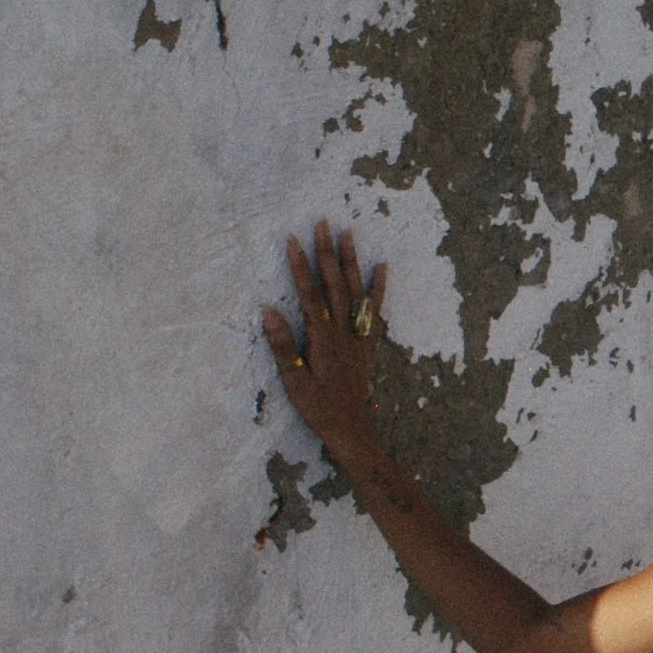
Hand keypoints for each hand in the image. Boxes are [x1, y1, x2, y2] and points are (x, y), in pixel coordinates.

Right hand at [264, 219, 388, 462]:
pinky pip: (374, 311)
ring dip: (351, 262)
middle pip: (335, 285)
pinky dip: (378, 289)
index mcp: (323, 339)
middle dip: (328, 253)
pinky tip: (382, 267)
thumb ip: (283, 347)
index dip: (301, 267)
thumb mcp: (295, 383)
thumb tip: (270, 312)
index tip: (293, 240)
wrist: (351, 429)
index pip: (310, 295)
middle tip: (323, 223)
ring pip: (355, 292)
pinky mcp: (366, 344)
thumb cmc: (319, 409)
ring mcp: (357, 336)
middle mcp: (343, 332)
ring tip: (348, 234)